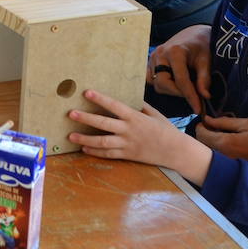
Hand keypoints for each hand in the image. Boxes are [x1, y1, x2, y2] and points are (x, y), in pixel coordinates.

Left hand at [68, 89, 210, 182]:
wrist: (176, 151)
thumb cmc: (166, 130)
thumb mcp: (154, 114)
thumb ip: (140, 106)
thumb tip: (128, 96)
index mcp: (135, 117)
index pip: (115, 105)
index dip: (100, 99)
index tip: (87, 92)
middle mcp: (129, 130)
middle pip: (104, 124)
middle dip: (86, 118)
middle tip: (71, 114)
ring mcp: (128, 144)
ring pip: (103, 142)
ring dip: (85, 139)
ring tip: (71, 136)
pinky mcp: (128, 155)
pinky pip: (109, 154)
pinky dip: (95, 152)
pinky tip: (84, 148)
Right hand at [147, 24, 212, 114]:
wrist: (193, 34)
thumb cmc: (201, 46)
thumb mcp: (207, 60)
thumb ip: (205, 79)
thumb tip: (204, 97)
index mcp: (175, 52)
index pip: (181, 81)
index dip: (190, 97)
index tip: (198, 109)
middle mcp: (160, 54)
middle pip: (163, 83)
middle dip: (178, 93)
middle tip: (193, 95)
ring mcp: (152, 58)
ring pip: (156, 83)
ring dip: (170, 89)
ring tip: (185, 87)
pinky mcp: (150, 62)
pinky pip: (150, 79)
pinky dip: (161, 84)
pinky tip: (172, 83)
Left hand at [195, 116, 247, 167]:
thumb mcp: (247, 124)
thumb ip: (224, 122)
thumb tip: (207, 119)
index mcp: (225, 143)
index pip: (201, 134)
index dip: (201, 125)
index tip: (206, 119)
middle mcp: (223, 155)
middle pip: (202, 143)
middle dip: (204, 132)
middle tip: (214, 123)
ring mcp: (228, 162)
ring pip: (210, 150)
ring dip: (211, 140)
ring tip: (222, 130)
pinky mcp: (233, 165)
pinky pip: (219, 154)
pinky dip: (218, 146)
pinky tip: (228, 140)